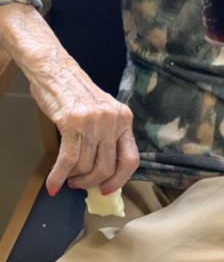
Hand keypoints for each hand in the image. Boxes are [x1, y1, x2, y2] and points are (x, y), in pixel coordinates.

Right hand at [29, 60, 139, 196]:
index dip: (120, 179)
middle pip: (107, 167)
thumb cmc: (77, 95)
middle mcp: (113, 120)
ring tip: (66, 176)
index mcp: (124, 118)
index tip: (107, 189)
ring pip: (87, 166)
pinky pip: (69, 160)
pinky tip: (53, 184)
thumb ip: (107, 137)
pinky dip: (59, 176)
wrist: (56, 72)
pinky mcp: (72, 123)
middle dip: (91, 183)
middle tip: (79, 184)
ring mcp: (94, 122)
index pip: (131, 159)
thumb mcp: (103, 113)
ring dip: (74, 177)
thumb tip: (103, 172)